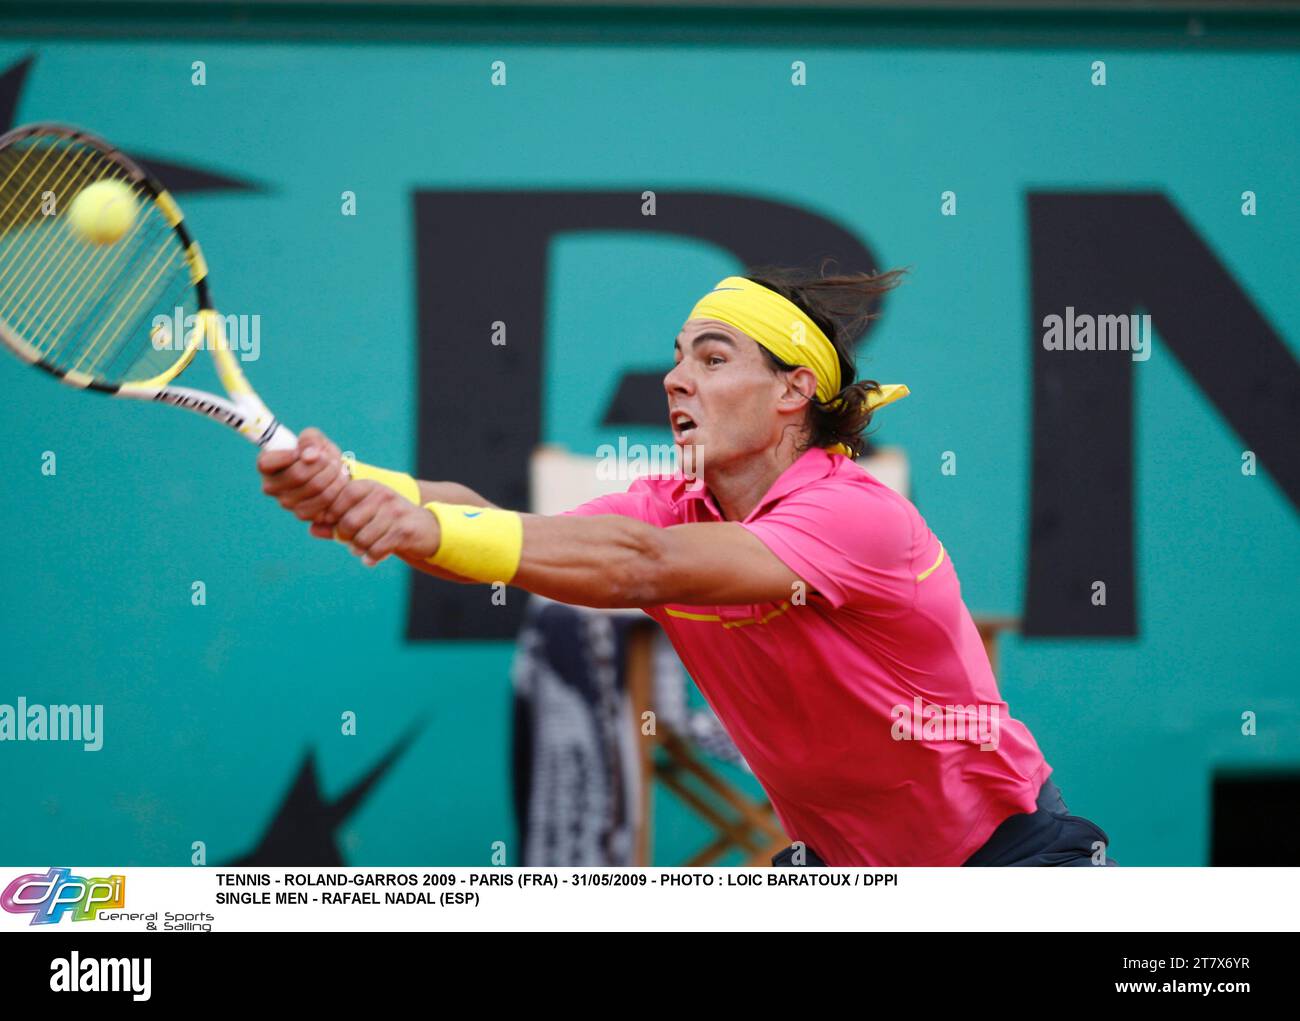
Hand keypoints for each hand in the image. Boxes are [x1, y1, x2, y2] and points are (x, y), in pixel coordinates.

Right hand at [256, 427, 349, 521]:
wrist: (332, 471)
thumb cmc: (317, 452)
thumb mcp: (314, 438)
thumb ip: (309, 440)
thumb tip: (309, 456)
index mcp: (266, 465)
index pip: (266, 463)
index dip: (287, 455)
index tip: (301, 451)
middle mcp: (271, 486)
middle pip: (298, 475)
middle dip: (322, 463)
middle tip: (330, 458)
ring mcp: (286, 503)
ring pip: (316, 488)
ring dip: (333, 474)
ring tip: (337, 467)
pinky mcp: (304, 514)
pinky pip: (325, 502)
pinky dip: (337, 488)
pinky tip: (339, 480)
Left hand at [312, 479, 440, 565]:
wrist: (427, 530)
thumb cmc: (389, 522)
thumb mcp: (364, 516)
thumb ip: (337, 522)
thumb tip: (312, 529)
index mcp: (371, 486)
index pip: (341, 496)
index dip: (332, 514)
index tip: (333, 525)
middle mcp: (383, 495)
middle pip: (349, 521)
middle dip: (344, 537)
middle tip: (349, 542)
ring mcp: (395, 512)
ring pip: (362, 538)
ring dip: (358, 549)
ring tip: (361, 550)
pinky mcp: (404, 530)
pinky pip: (377, 549)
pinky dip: (371, 557)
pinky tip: (371, 559)